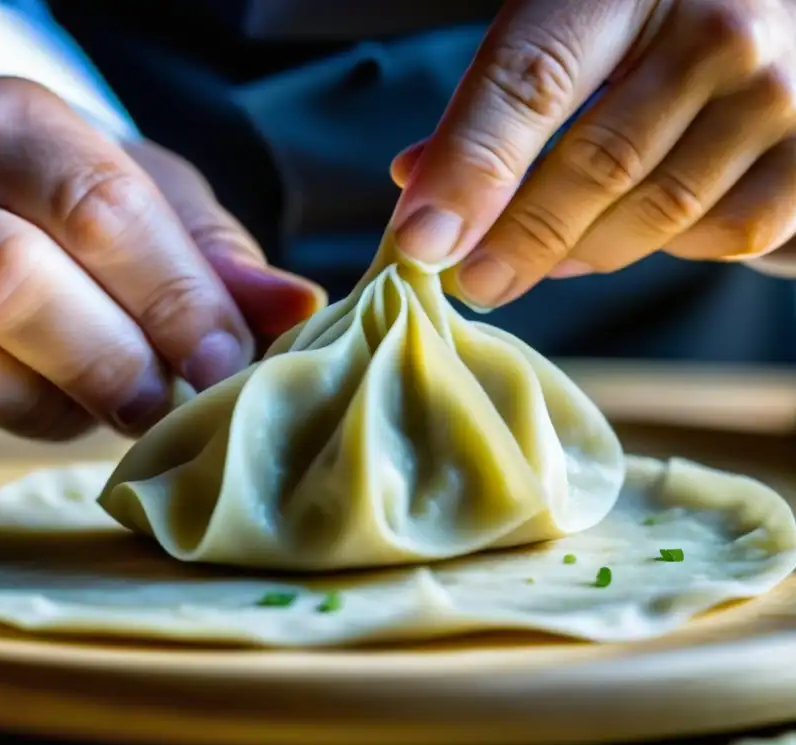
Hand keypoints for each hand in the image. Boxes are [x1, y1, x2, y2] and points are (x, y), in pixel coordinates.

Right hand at [0, 78, 323, 460]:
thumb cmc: (66, 209)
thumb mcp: (154, 206)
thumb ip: (216, 258)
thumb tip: (295, 308)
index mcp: (6, 124)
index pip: (100, 212)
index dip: (176, 303)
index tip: (225, 366)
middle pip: (12, 285)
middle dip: (112, 365)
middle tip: (163, 406)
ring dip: (50, 408)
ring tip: (89, 400)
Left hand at [390, 0, 795, 307]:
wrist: (780, 16)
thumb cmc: (653, 24)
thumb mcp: (568, 27)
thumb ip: (497, 102)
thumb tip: (419, 186)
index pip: (532, 79)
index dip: (470, 169)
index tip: (422, 241)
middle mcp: (718, 24)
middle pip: (596, 162)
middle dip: (517, 239)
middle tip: (470, 284)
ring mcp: (778, 92)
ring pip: (655, 211)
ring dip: (578, 252)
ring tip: (533, 261)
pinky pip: (723, 234)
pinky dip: (664, 248)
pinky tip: (625, 232)